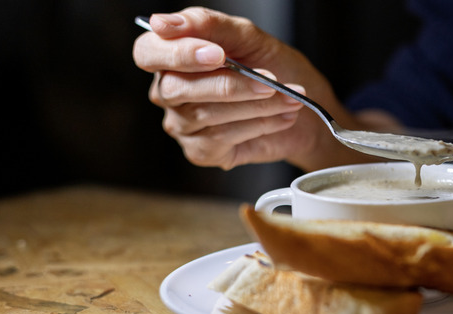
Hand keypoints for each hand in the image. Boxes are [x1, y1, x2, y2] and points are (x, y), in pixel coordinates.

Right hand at [132, 7, 369, 170]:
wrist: (303, 105)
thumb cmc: (274, 67)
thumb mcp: (248, 37)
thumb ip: (210, 25)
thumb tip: (164, 23)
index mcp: (171, 56)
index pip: (148, 52)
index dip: (178, 53)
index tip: (216, 54)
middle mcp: (169, 92)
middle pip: (177, 88)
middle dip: (229, 84)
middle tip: (269, 79)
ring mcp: (182, 124)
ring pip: (206, 115)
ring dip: (256, 104)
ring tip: (289, 97)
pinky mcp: (202, 151)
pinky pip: (221, 138)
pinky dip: (258, 125)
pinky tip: (281, 116)